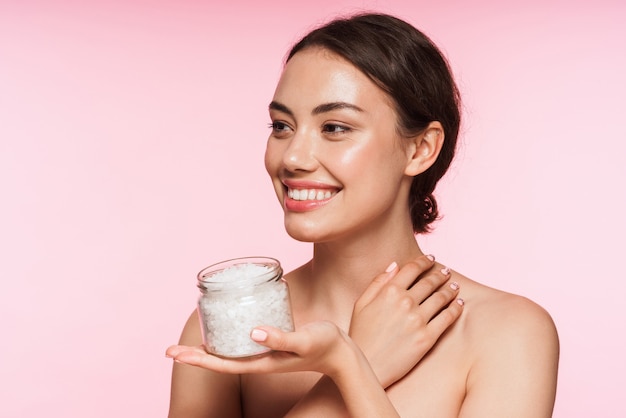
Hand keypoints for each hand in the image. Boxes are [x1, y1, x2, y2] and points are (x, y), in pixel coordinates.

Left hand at [167, 323, 401, 417]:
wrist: (342, 352)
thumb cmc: (326, 345)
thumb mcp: (304, 340)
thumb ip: (282, 337)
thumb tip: (254, 333)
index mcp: (262, 362)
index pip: (221, 364)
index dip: (197, 359)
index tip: (173, 354)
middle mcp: (260, 359)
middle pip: (219, 360)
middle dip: (194, 355)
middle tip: (169, 350)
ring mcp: (265, 353)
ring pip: (229, 352)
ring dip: (208, 347)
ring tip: (191, 336)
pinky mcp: (272, 342)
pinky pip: (242, 341)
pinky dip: (227, 335)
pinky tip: (224, 325)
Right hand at [349, 255, 463, 386]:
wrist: (367, 367)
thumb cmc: (360, 335)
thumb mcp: (361, 304)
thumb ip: (378, 282)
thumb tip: (395, 265)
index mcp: (389, 291)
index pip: (412, 269)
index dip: (424, 261)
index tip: (431, 259)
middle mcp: (405, 302)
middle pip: (429, 282)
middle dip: (440, 275)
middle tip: (446, 273)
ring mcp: (417, 320)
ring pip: (441, 298)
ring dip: (450, 290)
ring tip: (454, 287)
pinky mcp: (427, 338)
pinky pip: (447, 318)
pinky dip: (456, 308)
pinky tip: (459, 304)